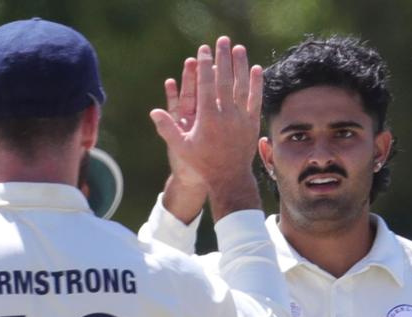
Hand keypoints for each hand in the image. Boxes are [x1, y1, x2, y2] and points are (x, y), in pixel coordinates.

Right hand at [149, 36, 262, 217]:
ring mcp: (241, 119)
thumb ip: (168, 129)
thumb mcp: (181, 148)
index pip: (205, 85)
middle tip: (222, 41)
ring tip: (239, 48)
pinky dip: (256, 84)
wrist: (229, 179)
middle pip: (225, 80)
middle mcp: (226, 115)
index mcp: (207, 118)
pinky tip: (257, 69)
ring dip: (241, 66)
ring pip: (242, 86)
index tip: (203, 50)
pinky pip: (255, 100)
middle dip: (223, 58)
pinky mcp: (252, 123)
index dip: (204, 65)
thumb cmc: (203, 164)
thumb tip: (154, 112)